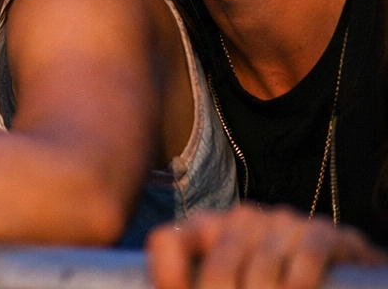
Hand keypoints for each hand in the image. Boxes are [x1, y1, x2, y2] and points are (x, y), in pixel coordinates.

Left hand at [146, 203, 387, 288]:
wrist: (334, 276)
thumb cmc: (267, 284)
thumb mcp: (229, 281)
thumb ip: (198, 281)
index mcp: (204, 228)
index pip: (166, 241)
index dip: (167, 276)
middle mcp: (239, 218)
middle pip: (218, 266)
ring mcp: (280, 221)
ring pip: (262, 265)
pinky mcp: (320, 230)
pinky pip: (307, 253)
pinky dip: (300, 280)